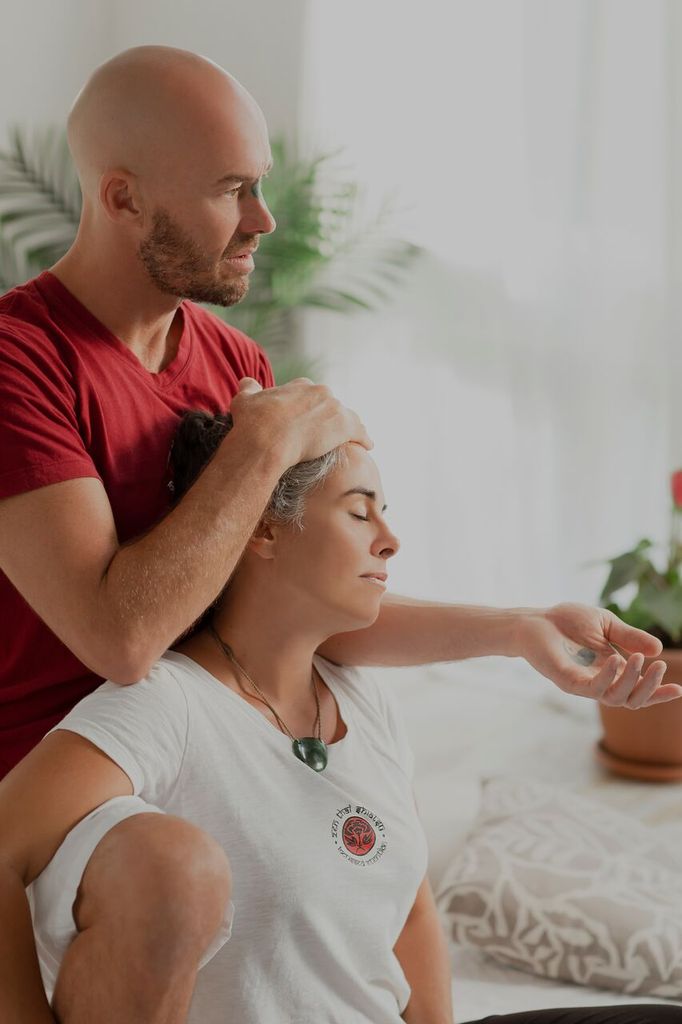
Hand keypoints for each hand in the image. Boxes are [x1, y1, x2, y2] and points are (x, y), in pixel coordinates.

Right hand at [230, 377, 372, 464]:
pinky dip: (364, 438)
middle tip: (327, 433)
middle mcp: (320, 392)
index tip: (306, 418)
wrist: (265, 441)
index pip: (311, 393)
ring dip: (349, 427)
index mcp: (300, 385)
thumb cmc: (253, 422)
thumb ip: (249, 388)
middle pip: (331, 405)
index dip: (309, 406)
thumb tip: (247, 381)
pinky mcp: (344, 426)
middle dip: (330, 417)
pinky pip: (360, 432)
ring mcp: (334, 408)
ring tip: (352, 437)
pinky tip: (367, 445)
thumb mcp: (245, 400)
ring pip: (347, 418)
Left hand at [517, 603, 681, 707]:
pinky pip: (592, 688)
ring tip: (640, 660)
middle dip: (650, 688)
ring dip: (632, 681)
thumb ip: (630, 637)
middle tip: (660, 668)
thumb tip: (659, 649)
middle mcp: (599, 682)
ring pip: (615, 698)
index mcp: (611, 671)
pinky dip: (607, 677)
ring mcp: (583, 684)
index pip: (638, 690)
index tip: (679, 689)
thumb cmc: (567, 622)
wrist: (535, 619)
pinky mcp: (567, 681)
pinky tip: (617, 660)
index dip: (658, 692)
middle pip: (631, 700)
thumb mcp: (606, 625)